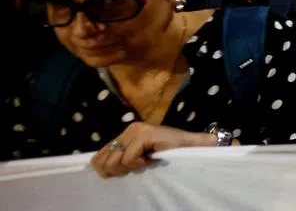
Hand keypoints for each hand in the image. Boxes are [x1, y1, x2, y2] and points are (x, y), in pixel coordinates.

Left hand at [90, 122, 212, 177]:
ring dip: (130, 167)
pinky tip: (150, 160)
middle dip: (118, 170)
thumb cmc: (168, 154)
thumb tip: (97, 167)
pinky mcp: (144, 134)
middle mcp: (129, 129)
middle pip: (104, 160)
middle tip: (138, 166)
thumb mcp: (139, 157)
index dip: (106, 169)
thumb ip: (121, 158)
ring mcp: (136, 130)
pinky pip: (129, 158)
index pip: (100, 155)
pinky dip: (139, 164)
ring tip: (144, 162)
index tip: (123, 172)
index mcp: (126, 134)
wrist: (192, 146)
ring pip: (116, 160)